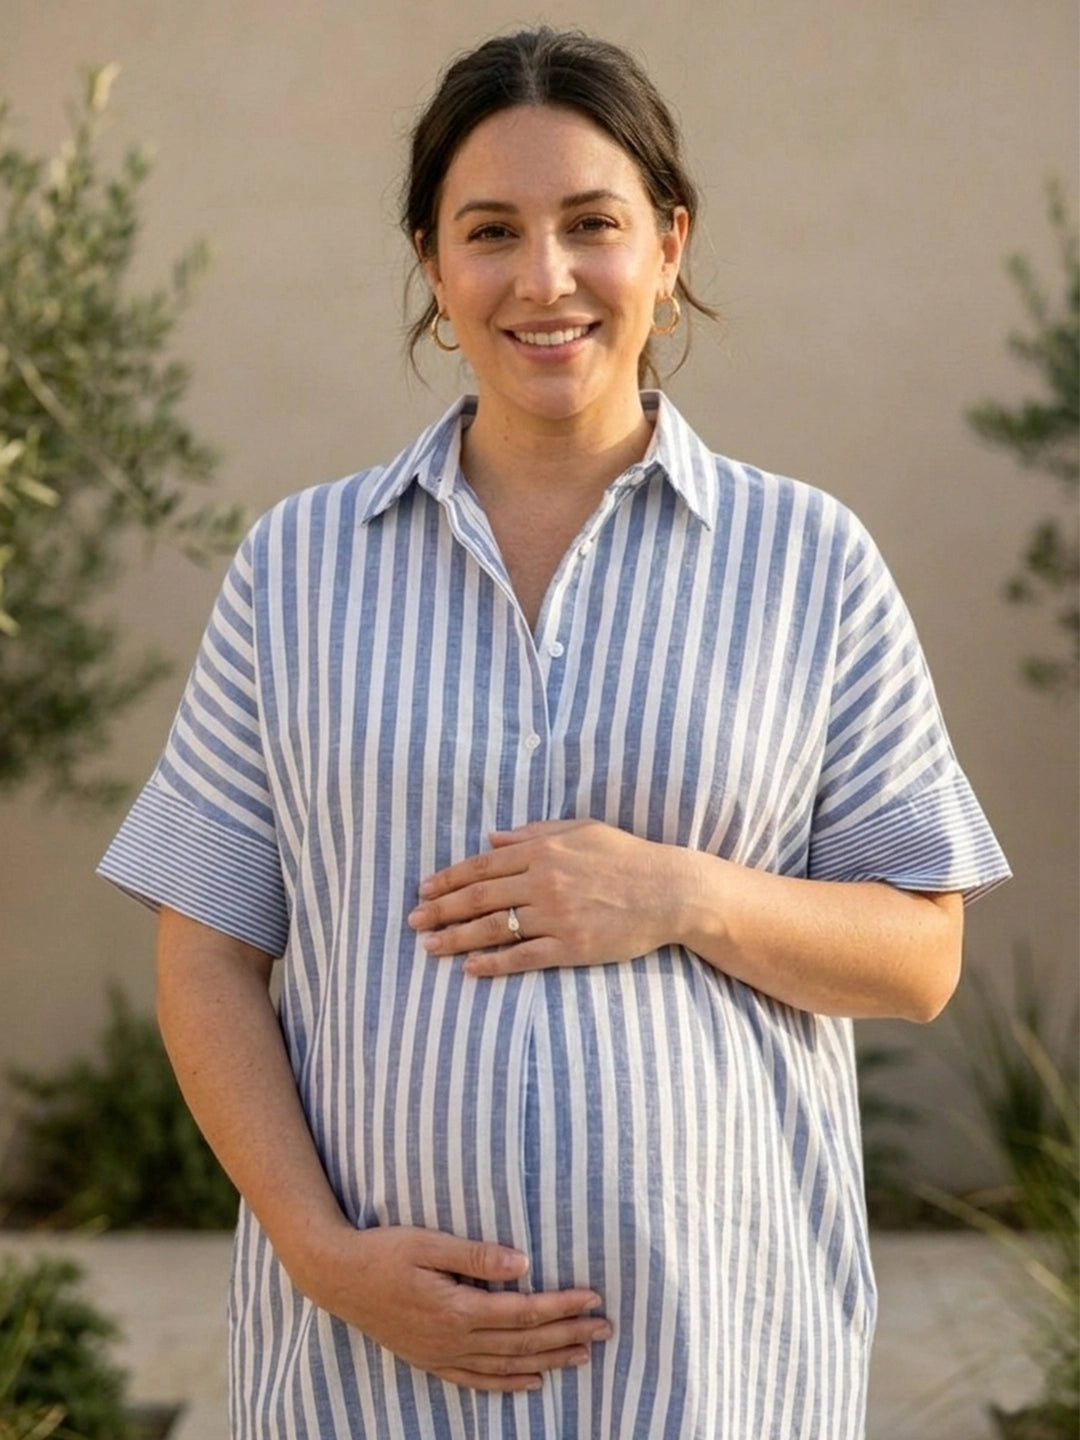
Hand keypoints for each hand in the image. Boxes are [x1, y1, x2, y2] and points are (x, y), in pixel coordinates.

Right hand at [296, 1224, 610, 1391]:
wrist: (336, 1277)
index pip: (523, 1313)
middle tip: (605, 1329)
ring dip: (548, 1361)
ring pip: (506, 1366)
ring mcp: (441, 1355)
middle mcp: (453, 1340)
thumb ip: (476, 1255)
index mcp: (456, 1310)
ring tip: (583, 1356)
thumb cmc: (382, 1252)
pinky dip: (507, 1385)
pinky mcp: (430, 1360)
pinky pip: (477, 1381)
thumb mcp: (428, 1244)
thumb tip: (523, 1264)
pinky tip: (531, 1383)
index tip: (593, 1298)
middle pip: (523, 1344)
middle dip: (567, 1336)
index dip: (561, 1306)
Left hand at [408, 819, 683, 976]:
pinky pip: (523, 956)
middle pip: (479, 897)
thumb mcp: (580, 829)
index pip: (483, 865)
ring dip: (456, 938)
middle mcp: (543, 881)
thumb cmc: (626, 856)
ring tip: (429, 947)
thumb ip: (533, 832)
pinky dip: (494, 963)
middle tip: (412, 921)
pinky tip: (471, 969)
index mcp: (543, 850)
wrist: (669, 890)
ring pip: (493, 928)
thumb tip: (492, 838)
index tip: (424, 889)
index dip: (449, 879)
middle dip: (441, 909)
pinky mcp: (572, 946)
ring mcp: (556, 915)